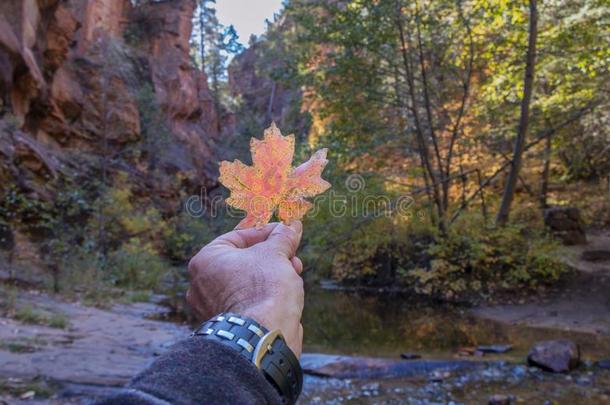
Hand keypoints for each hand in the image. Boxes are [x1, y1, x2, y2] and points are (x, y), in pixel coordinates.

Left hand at [187, 221, 304, 356]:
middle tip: (292, 252)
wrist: (264, 335)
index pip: (237, 236)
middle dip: (272, 255)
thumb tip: (292, 225)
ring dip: (273, 273)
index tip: (284, 231)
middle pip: (243, 260)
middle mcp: (202, 284)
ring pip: (247, 281)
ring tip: (294, 271)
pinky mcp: (228, 324)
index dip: (265, 231)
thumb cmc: (264, 288)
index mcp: (205, 261)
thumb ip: (283, 237)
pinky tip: (287, 291)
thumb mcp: (276, 254)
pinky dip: (266, 294)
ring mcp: (213, 307)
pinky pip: (248, 300)